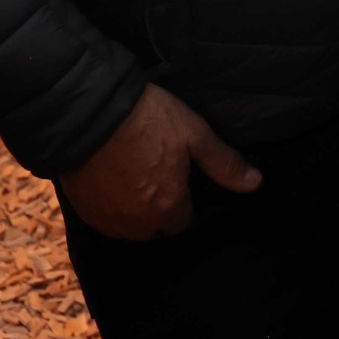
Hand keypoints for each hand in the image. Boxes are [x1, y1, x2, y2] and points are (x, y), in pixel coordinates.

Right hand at [59, 84, 259, 240]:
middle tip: (154, 171)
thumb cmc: (147, 119)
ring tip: (133, 173)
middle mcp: (136, 223)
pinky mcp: (83, 209)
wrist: (90, 111)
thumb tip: (255, 183)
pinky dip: (109, 204)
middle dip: (158, 207)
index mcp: (167, 208)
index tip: (177, 176)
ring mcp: (107, 218)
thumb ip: (224, 163)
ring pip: (128, 226)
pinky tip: (111, 178)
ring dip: (133, 209)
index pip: (183, 221)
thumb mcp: (194, 134)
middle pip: (154, 227)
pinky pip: (103, 217)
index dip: (183, 199)